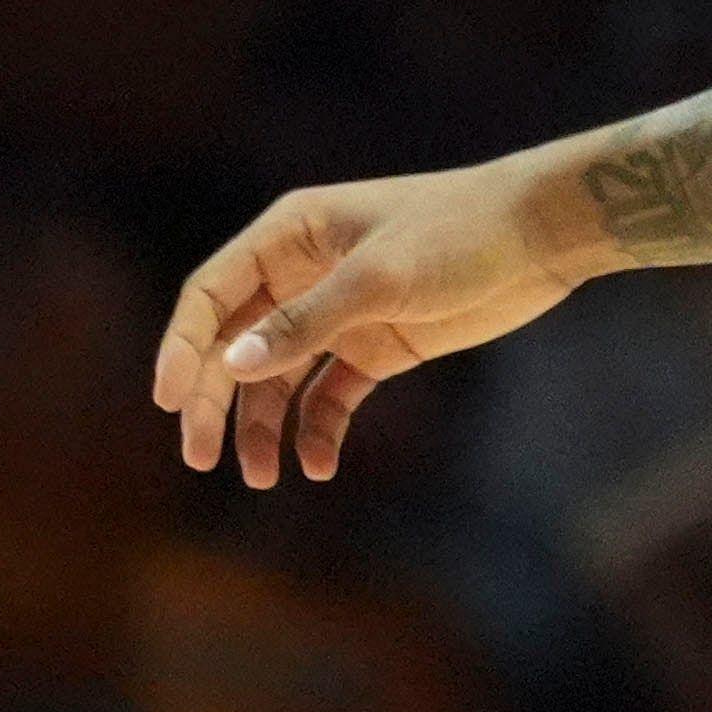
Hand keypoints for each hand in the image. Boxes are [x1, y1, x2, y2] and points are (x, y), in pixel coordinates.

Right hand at [152, 160, 597, 483]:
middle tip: (201, 459)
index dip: (182, 347)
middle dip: (214, 402)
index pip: (211, 296)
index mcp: (288, 236)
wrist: (544, 233)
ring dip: (265, 427)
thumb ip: (306, 322)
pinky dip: (320, 428)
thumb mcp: (379, 278)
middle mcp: (302, 274)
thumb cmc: (460, 233)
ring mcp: (340, 313)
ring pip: (278, 378)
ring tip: (263, 478)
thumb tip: (231, 367)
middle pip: (235, 346)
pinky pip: (330, 394)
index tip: (167, 401)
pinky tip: (320, 465)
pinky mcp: (379, 345)